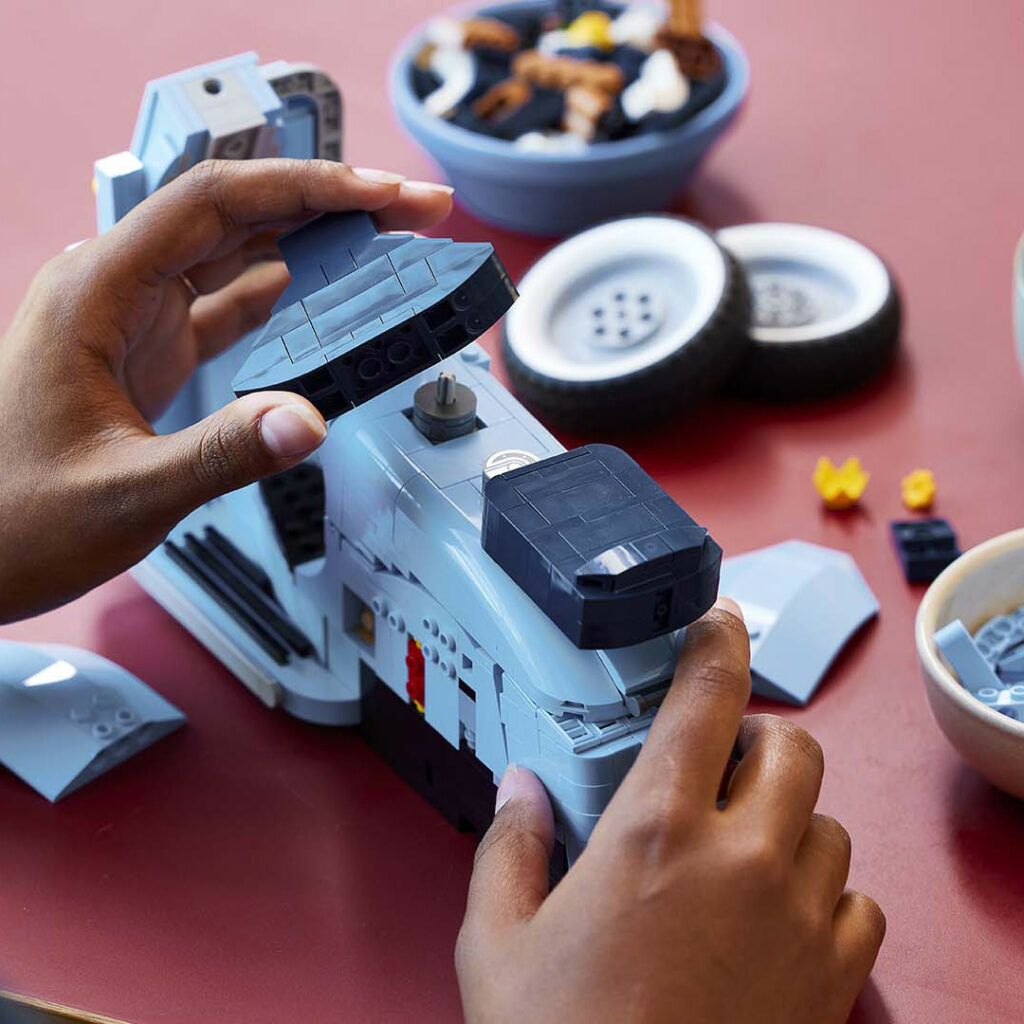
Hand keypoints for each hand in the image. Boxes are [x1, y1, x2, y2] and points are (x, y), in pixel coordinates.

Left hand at [0, 160, 451, 622]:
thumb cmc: (11, 519)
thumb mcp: (127, 492)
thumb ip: (224, 455)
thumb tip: (310, 421)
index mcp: (95, 293)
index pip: (215, 203)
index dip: (307, 188)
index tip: (380, 194)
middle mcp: (111, 289)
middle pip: (235, 214)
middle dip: (328, 204)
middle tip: (408, 212)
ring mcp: (130, 318)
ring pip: (232, 251)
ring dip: (309, 240)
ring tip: (380, 241)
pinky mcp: (146, 351)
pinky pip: (222, 301)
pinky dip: (279, 290)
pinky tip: (317, 286)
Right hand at [457, 599, 884, 1023]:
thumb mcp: (497, 946)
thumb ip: (508, 849)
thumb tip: (518, 788)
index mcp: (653, 833)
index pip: (705, 696)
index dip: (717, 642)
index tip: (719, 621)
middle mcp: (741, 861)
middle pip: (791, 746)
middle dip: (758, 740)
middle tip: (719, 767)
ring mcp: (799, 921)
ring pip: (828, 820)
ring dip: (789, 817)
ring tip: (742, 848)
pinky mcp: (833, 982)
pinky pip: (857, 901)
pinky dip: (826, 892)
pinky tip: (779, 917)